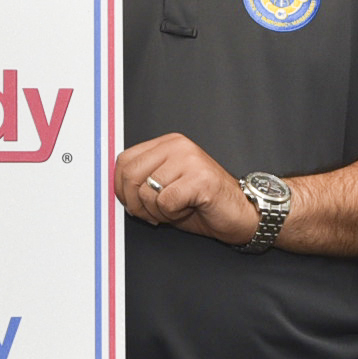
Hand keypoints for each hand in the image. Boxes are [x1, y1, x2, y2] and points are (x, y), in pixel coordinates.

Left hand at [115, 134, 256, 245]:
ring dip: (157, 211)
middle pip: (130, 175)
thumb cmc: (202, 203)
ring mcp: (190, 159)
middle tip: (154, 213)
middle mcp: (178, 146)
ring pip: (148, 191)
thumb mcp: (165, 186)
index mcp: (167, 144)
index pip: (124, 161)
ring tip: (177, 208)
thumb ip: (142, 180)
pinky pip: (166, 202)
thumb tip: (117, 188)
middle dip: (136, 203)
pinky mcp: (200, 178)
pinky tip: (189, 208)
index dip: (122, 188)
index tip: (133, 203)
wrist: (240, 213)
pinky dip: (172, 214)